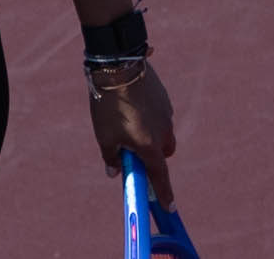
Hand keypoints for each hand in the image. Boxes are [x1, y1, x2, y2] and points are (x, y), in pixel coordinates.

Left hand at [88, 59, 177, 208]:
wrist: (118, 66)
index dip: (164, 193)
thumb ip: (111, 157)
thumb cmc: (108, 105)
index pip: (160, 176)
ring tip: (125, 119)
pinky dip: (148, 115)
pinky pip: (159, 114)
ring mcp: (166, 114)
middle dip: (151, 156)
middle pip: (163, 154)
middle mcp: (163, 132)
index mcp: (150, 146)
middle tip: (131, 149)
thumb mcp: (103, 135)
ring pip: (161, 132)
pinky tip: (131, 103)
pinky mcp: (164, 98)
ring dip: (148, 133)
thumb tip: (114, 172)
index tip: (169, 207)